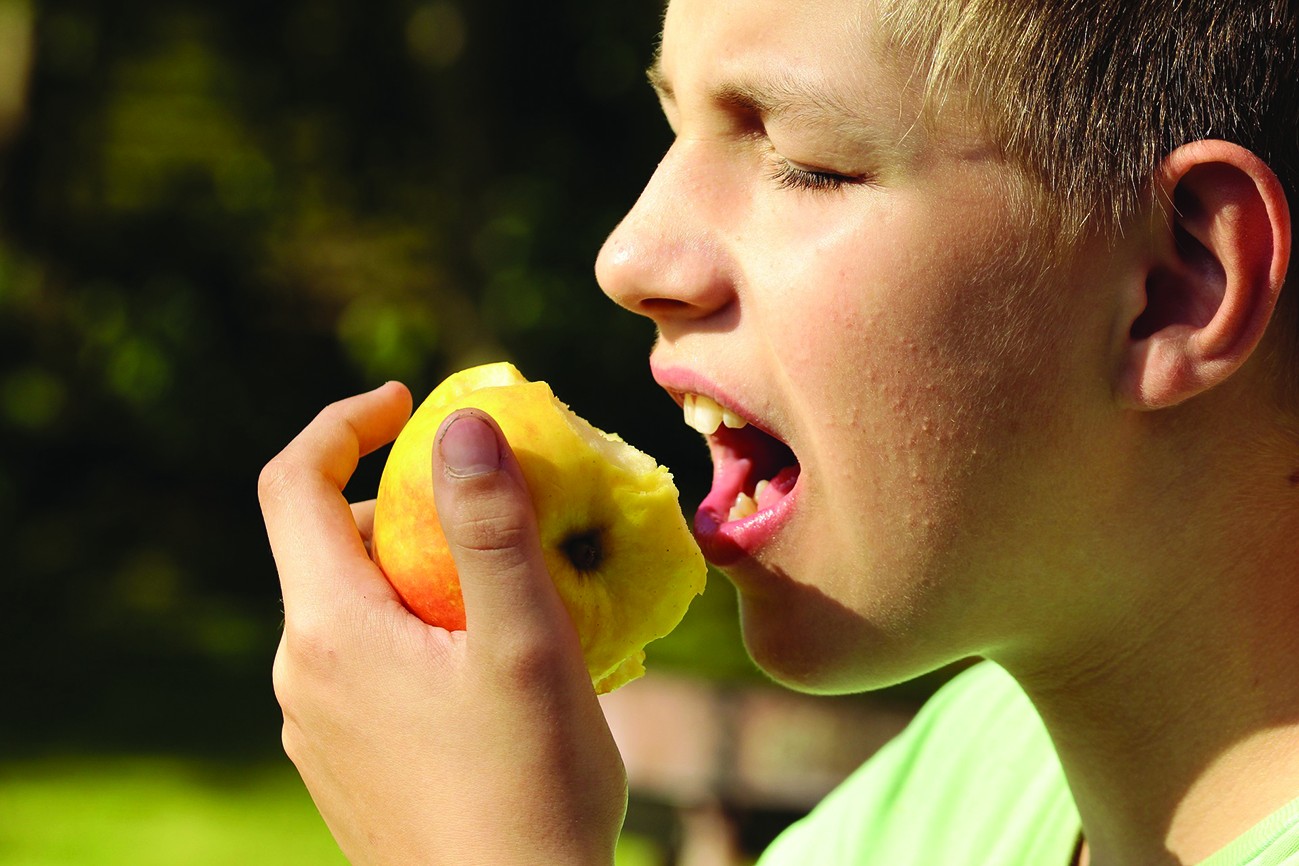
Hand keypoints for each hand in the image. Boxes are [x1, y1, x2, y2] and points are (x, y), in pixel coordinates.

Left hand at [259, 382, 626, 865]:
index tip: (409, 403)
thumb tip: (462, 422)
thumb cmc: (529, 790)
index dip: (342, 422)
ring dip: (414, 570)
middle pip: (327, 545)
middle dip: (400, 501)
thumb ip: (491, 528)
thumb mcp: (526, 646)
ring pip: (351, 608)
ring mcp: (317, 728)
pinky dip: (414, 628)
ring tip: (505, 591)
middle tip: (489, 502)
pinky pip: (364, 663)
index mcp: (330, 631)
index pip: (292, 484)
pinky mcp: (344, 765)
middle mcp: (302, 675)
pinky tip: (487, 667)